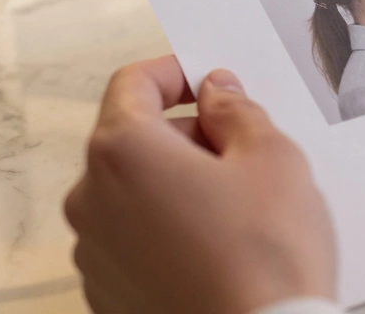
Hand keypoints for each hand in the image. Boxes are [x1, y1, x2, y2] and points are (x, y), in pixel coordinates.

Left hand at [64, 57, 336, 313]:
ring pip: (133, 191)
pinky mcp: (107, 294)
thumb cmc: (265, 261)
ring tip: (237, 210)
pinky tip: (218, 247)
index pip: (133, 83)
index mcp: (122, 152)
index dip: (176, 72)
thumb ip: (237, 110)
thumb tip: (218, 94)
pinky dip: (167, 230)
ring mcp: (94, 253)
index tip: (206, 81)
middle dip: (185, 134)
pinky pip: (133, 240)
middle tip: (242, 151)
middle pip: (132, 139)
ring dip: (177, 184)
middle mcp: (91, 200)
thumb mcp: (272, 157)